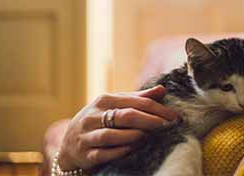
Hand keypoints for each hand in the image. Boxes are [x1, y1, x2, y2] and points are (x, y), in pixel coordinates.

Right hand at [56, 85, 179, 170]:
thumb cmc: (99, 121)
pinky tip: (134, 149)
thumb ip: (138, 99)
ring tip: (150, 137)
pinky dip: (121, 151)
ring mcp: (87, 135)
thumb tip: (162, 89)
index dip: (158, 109)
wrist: (68, 144)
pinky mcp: (85, 154)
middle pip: (126, 116)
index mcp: (104, 100)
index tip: (175, 117)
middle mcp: (93, 116)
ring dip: (135, 136)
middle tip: (169, 126)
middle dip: (151, 121)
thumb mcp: (115, 106)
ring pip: (112, 135)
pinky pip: (104, 153)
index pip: (136, 102)